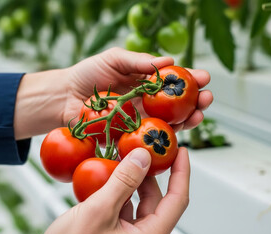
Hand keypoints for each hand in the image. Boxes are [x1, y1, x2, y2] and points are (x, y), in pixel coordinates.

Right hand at [41, 147, 189, 233]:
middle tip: (144, 151)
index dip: (181, 173)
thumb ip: (123, 182)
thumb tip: (143, 157)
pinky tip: (108, 178)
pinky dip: (118, 191)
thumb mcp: (98, 212)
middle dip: (150, 174)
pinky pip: (123, 208)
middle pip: (157, 200)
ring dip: (132, 181)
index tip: (181, 152)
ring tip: (122, 161)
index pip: (177, 201)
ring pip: (139, 203)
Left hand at [64, 47, 212, 131]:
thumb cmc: (88, 75)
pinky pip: (151, 138)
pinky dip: (167, 135)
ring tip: (199, 113)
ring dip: (189, 119)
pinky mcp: (131, 136)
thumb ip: (139, 61)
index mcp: (146, 83)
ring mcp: (141, 120)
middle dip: (197, 101)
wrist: (64, 97)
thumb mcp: (115, 59)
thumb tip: (168, 60)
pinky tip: (178, 130)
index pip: (174, 82)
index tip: (204, 78)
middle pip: (178, 104)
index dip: (191, 80)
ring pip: (171, 122)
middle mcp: (148, 102)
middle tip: (207, 98)